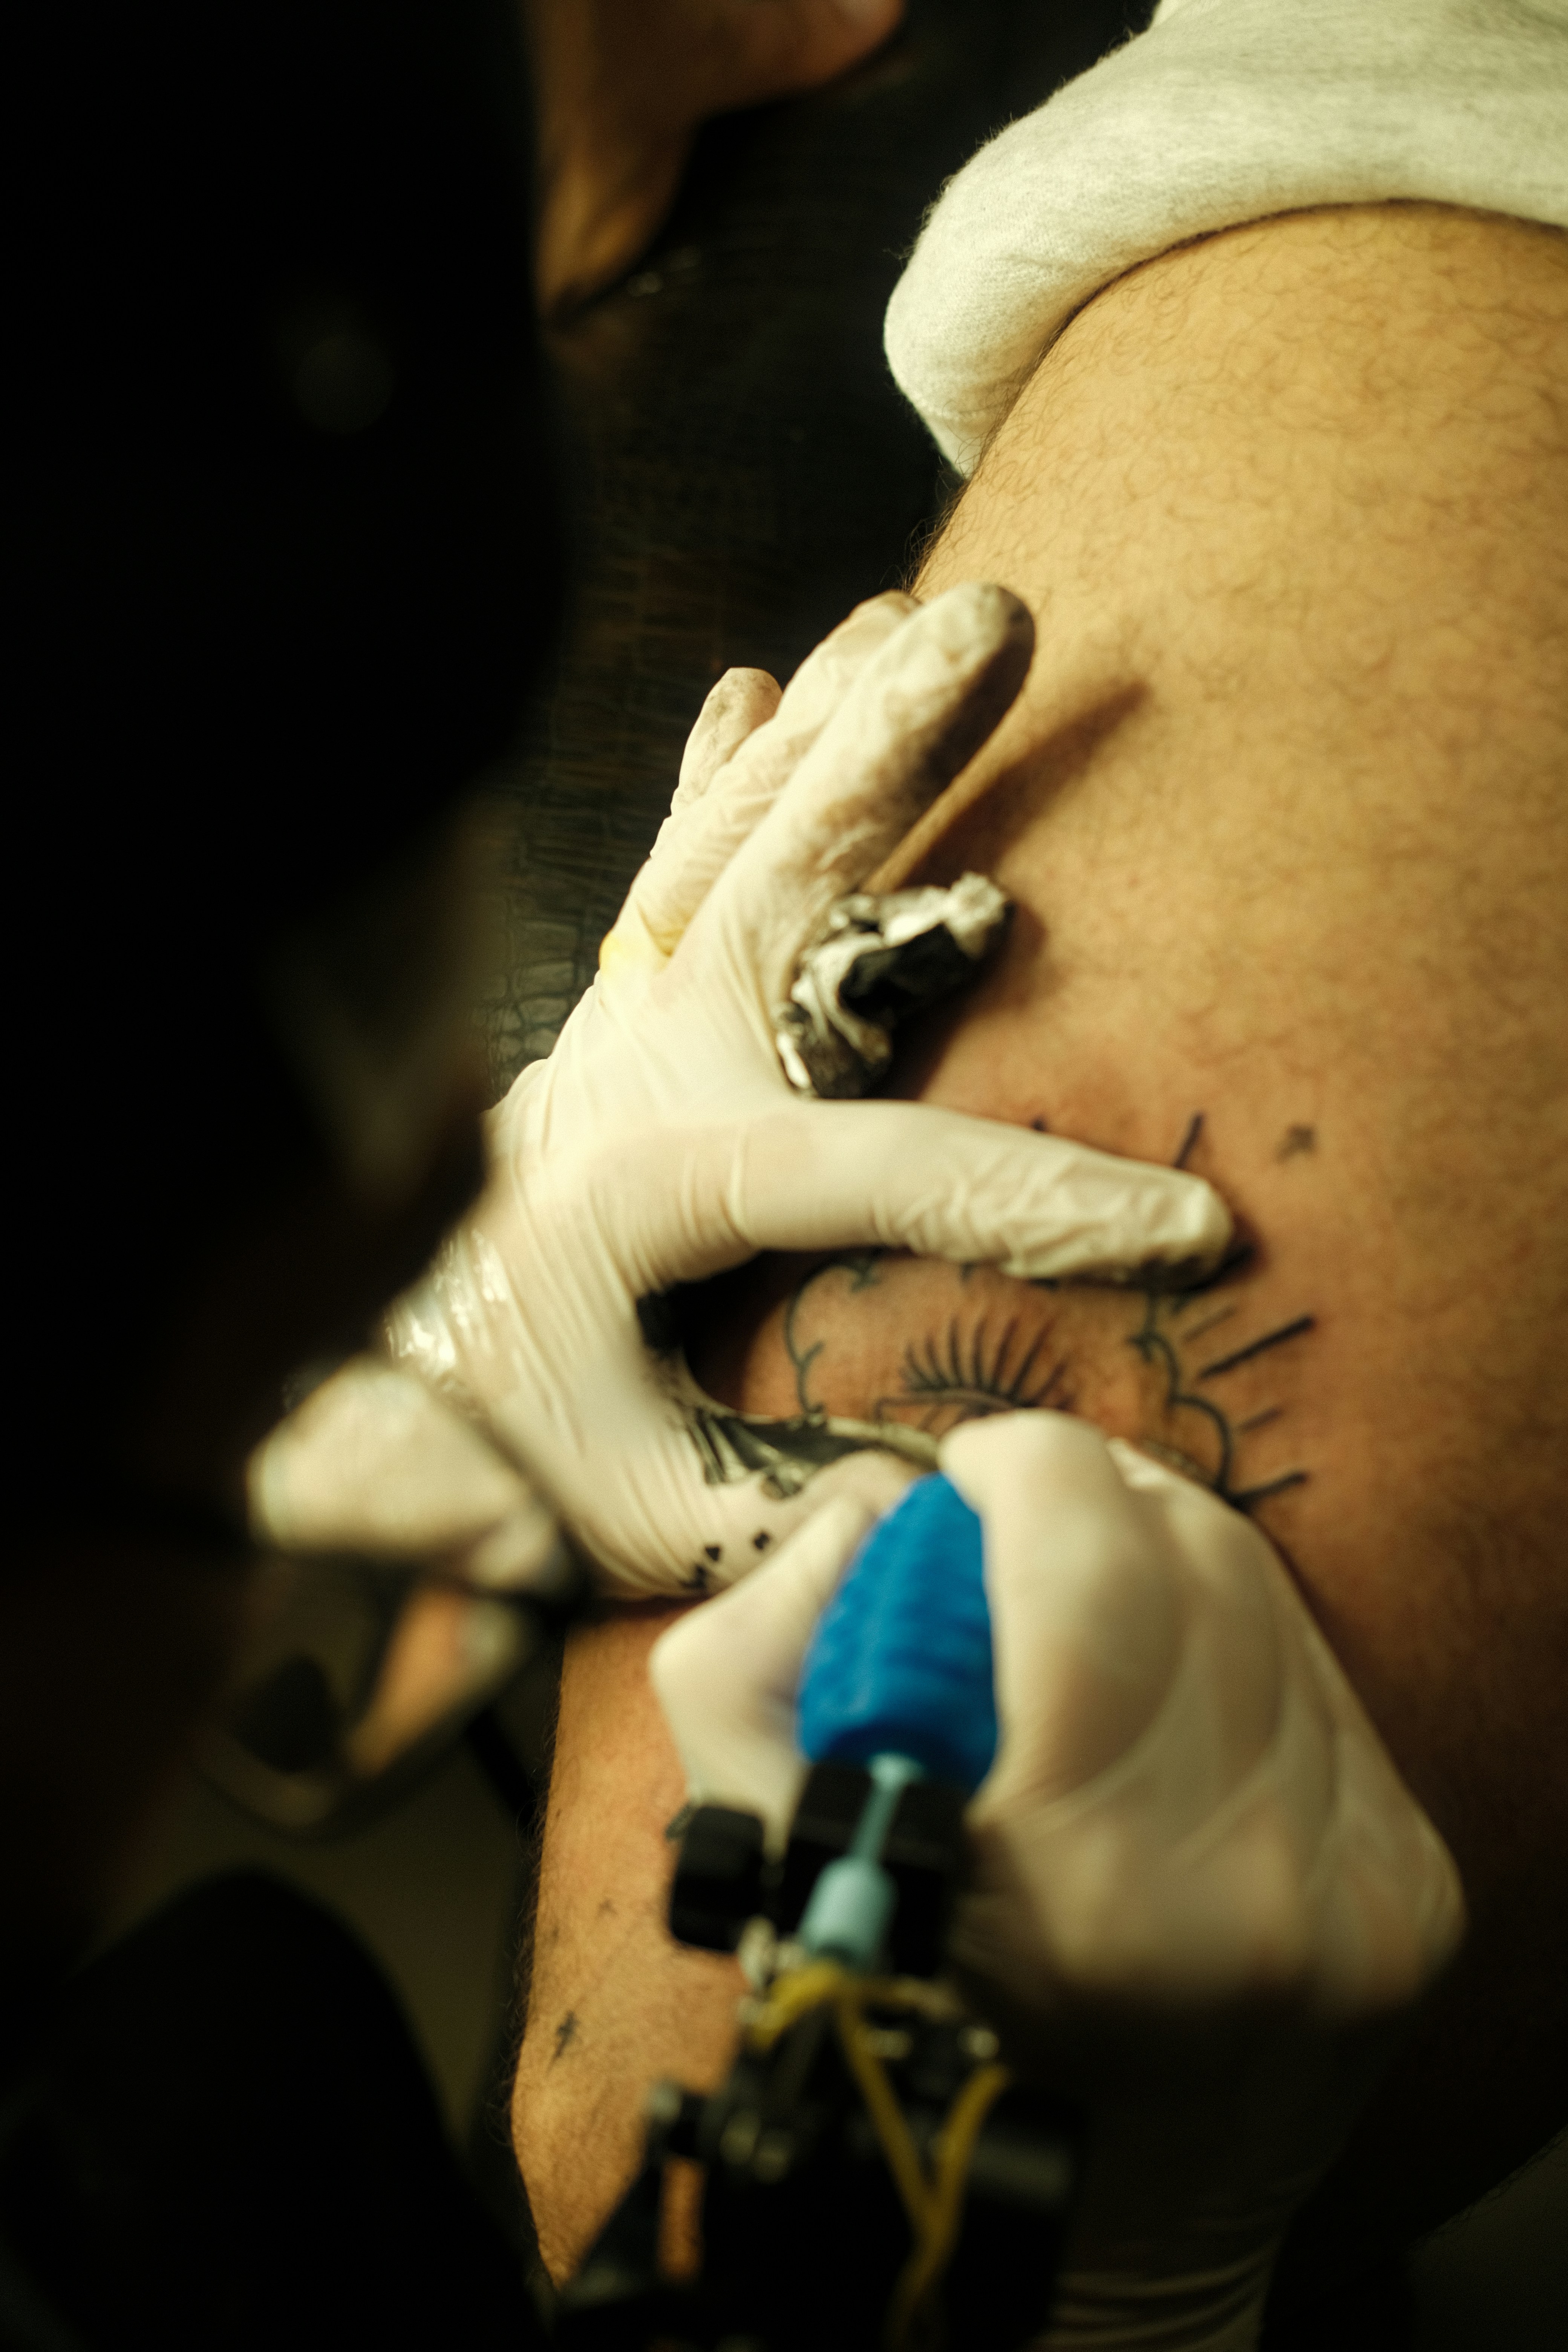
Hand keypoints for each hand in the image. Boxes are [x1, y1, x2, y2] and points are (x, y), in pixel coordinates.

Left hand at [252, 587, 1231, 1595]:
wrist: (371, 1393)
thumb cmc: (502, 1451)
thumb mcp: (628, 1511)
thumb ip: (773, 1504)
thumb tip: (938, 1509)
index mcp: (661, 1185)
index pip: (879, 1174)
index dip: (1039, 1204)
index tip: (1189, 1229)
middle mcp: (635, 1070)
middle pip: (774, 886)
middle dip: (897, 753)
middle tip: (1000, 628)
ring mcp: (615, 1024)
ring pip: (725, 836)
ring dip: (826, 721)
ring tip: (913, 608)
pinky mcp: (606, 1018)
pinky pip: (662, 860)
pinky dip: (707, 767)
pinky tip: (753, 678)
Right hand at [651, 1414, 1463, 2348]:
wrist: (1094, 2240)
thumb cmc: (909, 2036)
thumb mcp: (757, 1852)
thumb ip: (755, 1655)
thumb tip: (865, 1514)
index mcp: (1078, 1879)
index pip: (1086, 1544)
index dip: (1012, 1462)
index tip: (963, 1481)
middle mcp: (1247, 1884)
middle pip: (1192, 1543)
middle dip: (1090, 1496)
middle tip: (1018, 1531)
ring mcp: (1354, 1889)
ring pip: (1269, 1598)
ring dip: (1167, 1567)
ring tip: (1089, 1621)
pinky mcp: (1418, 1893)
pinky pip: (1327, 1684)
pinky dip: (1239, 1653)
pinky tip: (1172, 1707)